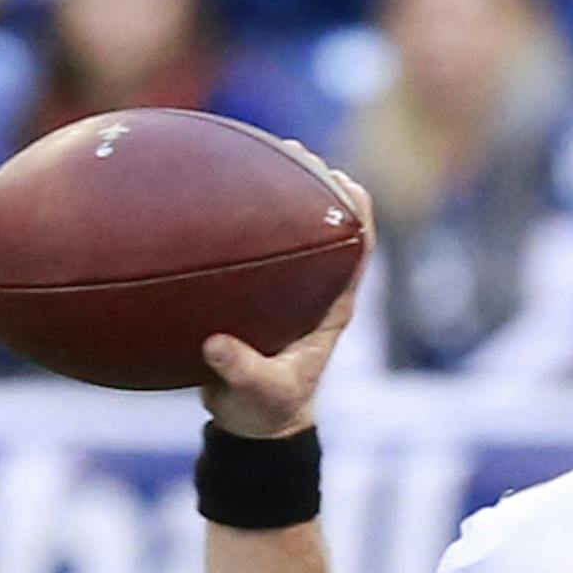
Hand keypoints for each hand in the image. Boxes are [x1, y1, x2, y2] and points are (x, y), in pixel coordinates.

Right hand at [202, 156, 374, 435]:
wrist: (253, 424)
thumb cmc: (265, 410)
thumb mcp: (258, 395)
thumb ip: (242, 372)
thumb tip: (216, 346)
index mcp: (333, 305)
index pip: (361, 244)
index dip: (357, 208)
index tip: (336, 178)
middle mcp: (317, 286)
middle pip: (332, 220)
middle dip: (317, 179)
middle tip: (291, 149)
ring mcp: (291, 284)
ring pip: (296, 223)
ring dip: (282, 186)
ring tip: (259, 148)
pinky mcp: (262, 287)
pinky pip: (257, 239)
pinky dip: (242, 213)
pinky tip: (211, 187)